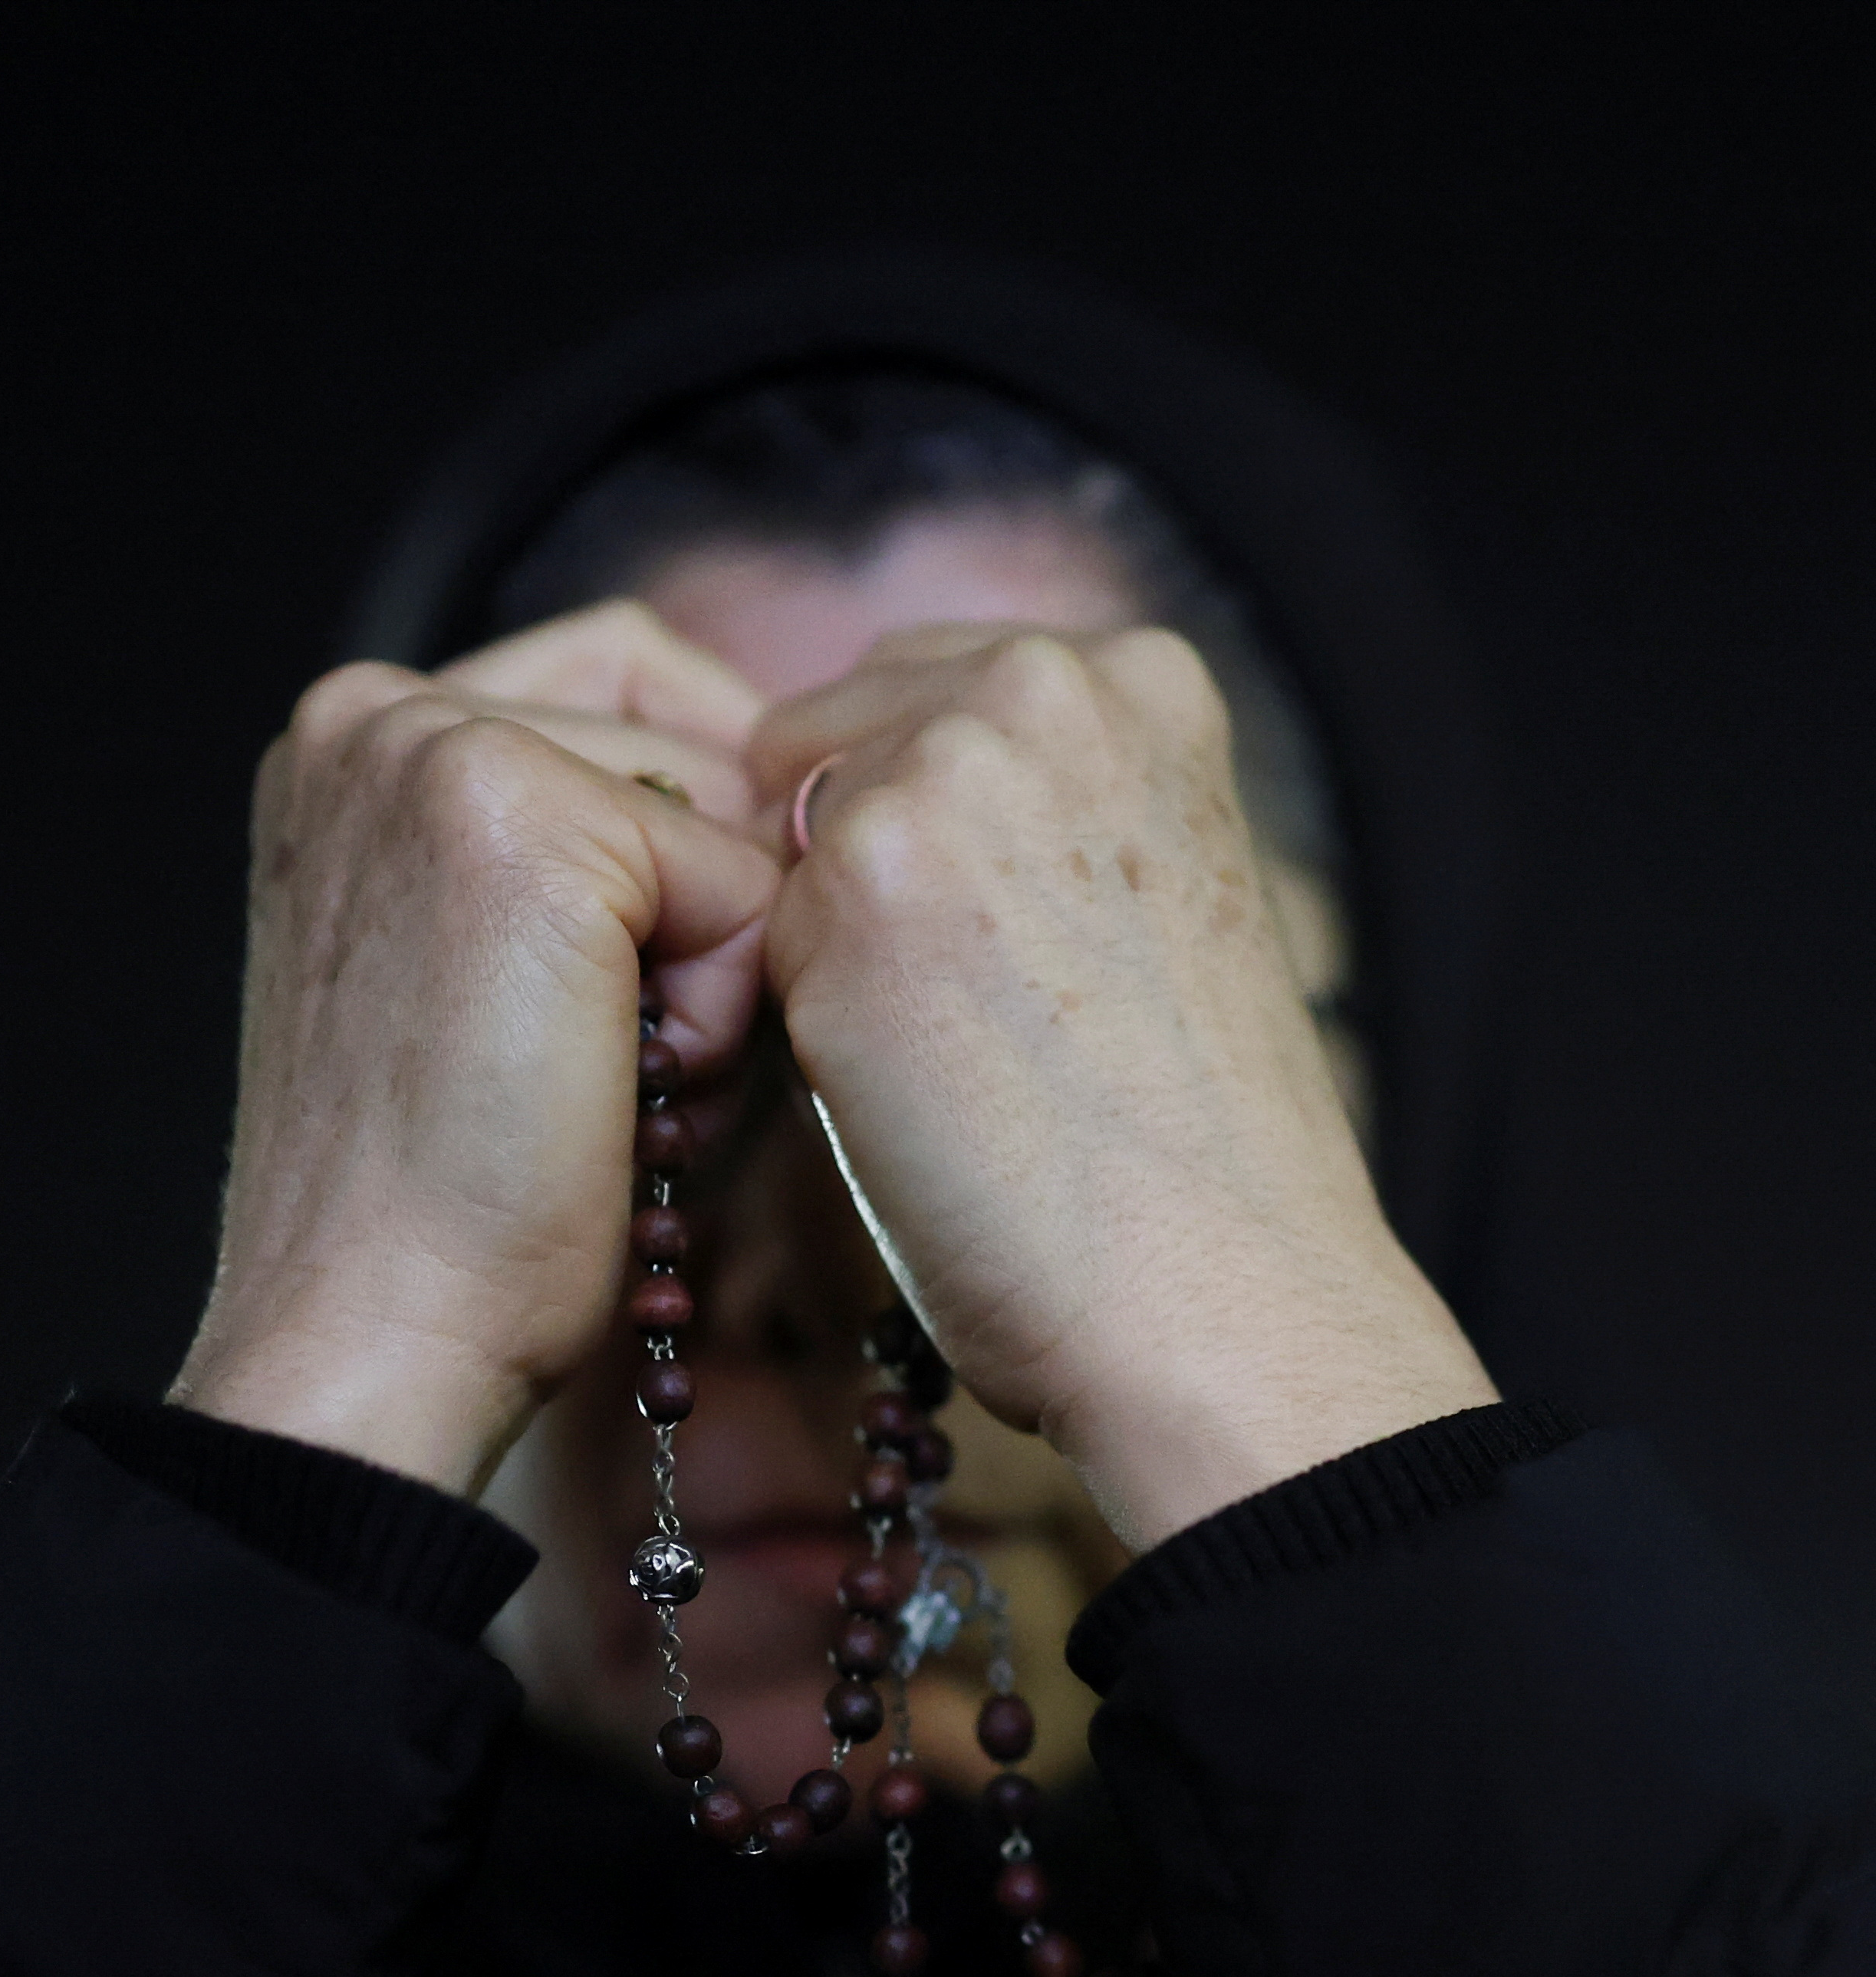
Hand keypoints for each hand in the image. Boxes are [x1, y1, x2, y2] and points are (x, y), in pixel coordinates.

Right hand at [174, 607, 777, 1491]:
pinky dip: (723, 1018)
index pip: (624, 691)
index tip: (659, 998)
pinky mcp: (521, 818)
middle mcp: (370, 713)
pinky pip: (746, 884)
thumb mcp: (489, 979)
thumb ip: (577, 856)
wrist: (376, 1335)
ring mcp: (433, 748)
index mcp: (352, 743)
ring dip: (716, 971)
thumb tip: (772, 811)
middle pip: (690, 741)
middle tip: (612, 1074)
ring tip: (607, 1087)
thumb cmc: (448, 1210)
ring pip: (727, 817)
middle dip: (709, 915)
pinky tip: (626, 1101)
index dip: (701, 844)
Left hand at [751, 625, 1495, 1546]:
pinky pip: (757, 942)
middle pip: (834, 739)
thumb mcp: (1158, 895)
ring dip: (827, 946)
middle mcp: (1042, 684)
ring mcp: (943, 770)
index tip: (986, 949)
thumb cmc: (1196, 1151)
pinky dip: (802, 1028)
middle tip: (966, 1022)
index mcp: (1144, 678)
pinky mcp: (853, 881)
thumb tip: (897, 814)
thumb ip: (1042, 813)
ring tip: (954, 1064)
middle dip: (854, 863)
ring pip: (787, 839)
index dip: (920, 829)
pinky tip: (914, 1102)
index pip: (929, 692)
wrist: (1223, 1294)